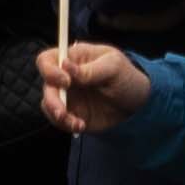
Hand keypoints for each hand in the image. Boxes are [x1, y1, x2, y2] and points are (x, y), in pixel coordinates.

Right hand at [33, 40, 149, 135]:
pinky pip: (58, 120)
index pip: (48, 59)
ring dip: (58, 116)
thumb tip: (66, 65)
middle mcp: (66, 76)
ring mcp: (68, 96)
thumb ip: (90, 69)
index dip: (50, 70)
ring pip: (48, 104)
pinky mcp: (72, 114)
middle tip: (63, 112)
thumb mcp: (114, 68)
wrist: (138, 106)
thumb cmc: (127, 78)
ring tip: (77, 123)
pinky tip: (81, 126)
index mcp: (74, 58)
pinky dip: (66, 125)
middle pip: (46, 85)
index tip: (65, 81)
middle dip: (52, 100)